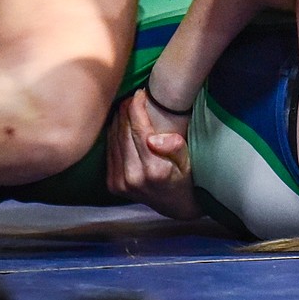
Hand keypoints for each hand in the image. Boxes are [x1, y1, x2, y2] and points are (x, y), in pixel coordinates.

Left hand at [107, 89, 201, 218]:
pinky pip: (110, 151)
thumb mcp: (189, 161)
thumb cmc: (187, 178)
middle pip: (123, 132)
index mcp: (154, 170)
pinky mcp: (112, 184)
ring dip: (118, 120)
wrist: (177, 206)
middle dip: (126, 110)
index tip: (141, 93)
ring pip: (113, 140)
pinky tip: (120, 125)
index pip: (139, 129)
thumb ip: (175, 147)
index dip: (137, 107)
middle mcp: (133, 177)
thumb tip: (154, 138)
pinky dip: (113, 135)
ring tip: (126, 107)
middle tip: (133, 97)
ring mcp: (120, 183)